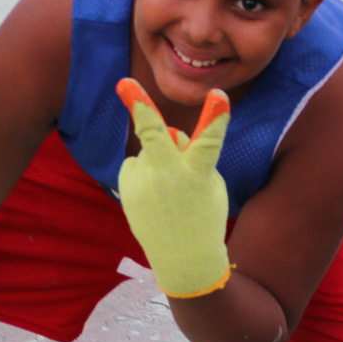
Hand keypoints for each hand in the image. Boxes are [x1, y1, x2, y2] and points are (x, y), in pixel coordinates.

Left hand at [115, 78, 233, 298]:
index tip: (219, 94)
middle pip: (154, 134)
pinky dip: (144, 174)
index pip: (210, 140)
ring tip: (168, 193)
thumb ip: (190, 155)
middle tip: (123, 82)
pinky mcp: (126, 189)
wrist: (183, 259)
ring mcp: (143, 183)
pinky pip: (136, 165)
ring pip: (151, 150)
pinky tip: (153, 197)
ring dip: (158, 160)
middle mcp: (168, 176)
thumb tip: (169, 134)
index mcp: (198, 174)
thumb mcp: (208, 183)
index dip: (215, 116)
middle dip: (140, 105)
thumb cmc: (203, 214)